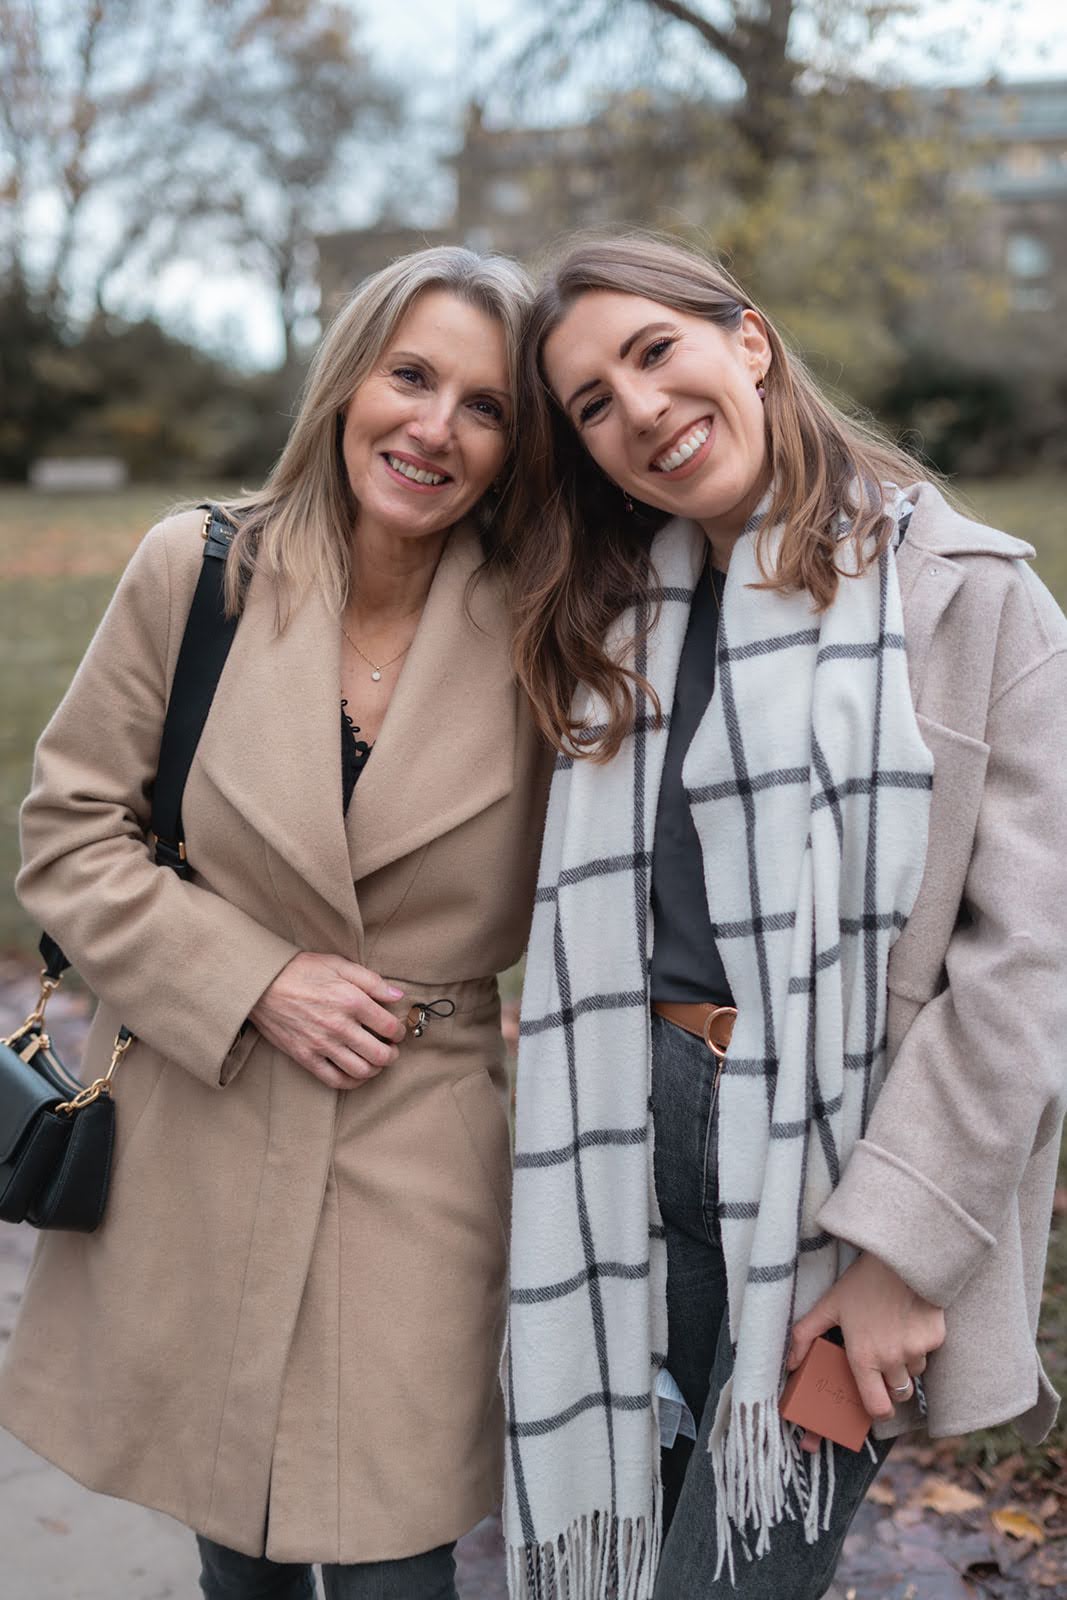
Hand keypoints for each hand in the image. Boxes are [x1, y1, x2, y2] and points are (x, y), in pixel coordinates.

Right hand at [249, 952, 406, 1089]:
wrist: (261, 984)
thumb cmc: (300, 970)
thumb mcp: (339, 964)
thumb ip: (372, 981)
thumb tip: (397, 995)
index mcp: (351, 1000)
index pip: (390, 1026)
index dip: (399, 1031)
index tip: (396, 1030)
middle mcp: (339, 1026)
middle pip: (380, 1054)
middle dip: (392, 1054)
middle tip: (391, 1049)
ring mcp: (321, 1044)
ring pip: (361, 1070)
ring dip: (376, 1069)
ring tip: (375, 1060)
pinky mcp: (305, 1057)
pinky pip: (335, 1080)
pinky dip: (352, 1082)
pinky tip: (356, 1073)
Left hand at [786, 1252, 945, 1452]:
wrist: (901, 1258)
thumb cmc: (862, 1282)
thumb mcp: (829, 1305)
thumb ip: (804, 1335)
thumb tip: (790, 1364)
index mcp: (864, 1357)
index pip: (877, 1408)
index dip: (878, 1410)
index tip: (877, 1401)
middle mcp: (891, 1360)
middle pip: (899, 1394)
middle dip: (892, 1384)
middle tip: (883, 1360)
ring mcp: (916, 1351)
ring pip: (914, 1372)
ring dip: (906, 1362)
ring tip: (895, 1330)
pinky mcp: (936, 1339)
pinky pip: (929, 1353)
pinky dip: (922, 1343)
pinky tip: (911, 1319)